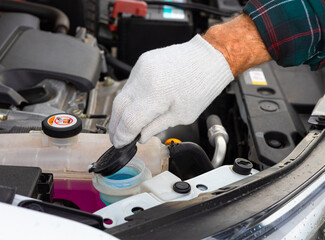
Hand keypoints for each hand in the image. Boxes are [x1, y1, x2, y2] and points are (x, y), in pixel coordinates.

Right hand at [109, 35, 233, 147]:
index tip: (121, 143)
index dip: (122, 136)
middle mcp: (144, 79)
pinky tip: (136, 105)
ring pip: (122, 94)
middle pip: (118, 107)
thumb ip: (157, 126)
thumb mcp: (183, 115)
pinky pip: (130, 83)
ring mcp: (141, 68)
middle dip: (116, 125)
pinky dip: (130, 97)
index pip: (129, 121)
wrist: (208, 58)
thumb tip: (141, 136)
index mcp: (156, 95)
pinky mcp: (142, 61)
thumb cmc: (202, 86)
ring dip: (122, 111)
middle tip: (118, 137)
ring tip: (127, 124)